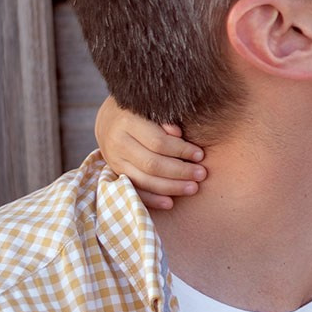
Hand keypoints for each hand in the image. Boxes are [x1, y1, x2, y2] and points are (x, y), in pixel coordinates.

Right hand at [94, 94, 205, 210]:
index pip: (158, 142)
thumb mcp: (151, 108)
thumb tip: (178, 134)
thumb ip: (165, 120)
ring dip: (171, 187)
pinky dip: (152, 199)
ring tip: (193, 188)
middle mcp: (118, 142)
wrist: (110, 119)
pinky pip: (134, 190)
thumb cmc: (140, 111)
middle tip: (201, 174)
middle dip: (180, 171)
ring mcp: (114, 160)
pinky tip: (170, 203)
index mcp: (127, 121)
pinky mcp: (115, 173)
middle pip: (152, 164)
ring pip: (143, 179)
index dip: (181, 150)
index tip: (200, 155)